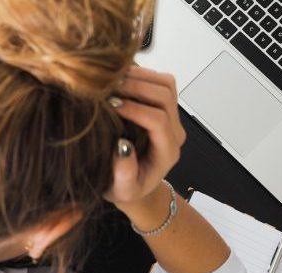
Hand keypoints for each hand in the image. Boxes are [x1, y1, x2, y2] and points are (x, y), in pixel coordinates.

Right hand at [103, 67, 185, 209]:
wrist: (135, 183)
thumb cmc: (127, 188)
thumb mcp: (122, 190)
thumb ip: (124, 175)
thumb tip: (122, 147)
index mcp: (167, 151)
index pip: (159, 121)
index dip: (135, 109)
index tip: (111, 105)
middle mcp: (174, 131)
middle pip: (165, 95)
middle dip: (136, 86)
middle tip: (107, 87)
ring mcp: (171, 116)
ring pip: (165, 83)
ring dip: (139, 76)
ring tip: (111, 80)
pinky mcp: (163, 105)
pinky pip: (158, 80)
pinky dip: (139, 74)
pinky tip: (117, 79)